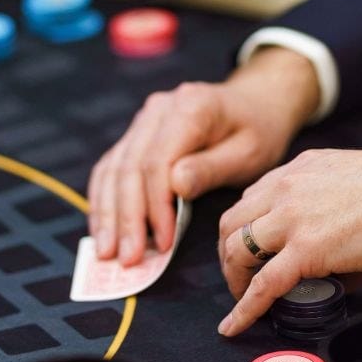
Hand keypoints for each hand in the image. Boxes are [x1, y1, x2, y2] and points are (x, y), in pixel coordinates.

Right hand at [88, 47, 320, 265]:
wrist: (255, 103)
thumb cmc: (258, 132)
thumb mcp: (249, 153)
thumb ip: (212, 168)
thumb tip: (175, 186)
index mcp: (190, 108)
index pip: (157, 162)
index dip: (155, 206)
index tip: (163, 243)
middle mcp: (158, 110)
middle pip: (128, 167)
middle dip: (126, 218)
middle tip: (127, 259)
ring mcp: (142, 120)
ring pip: (112, 169)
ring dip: (108, 214)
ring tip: (107, 253)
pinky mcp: (135, 134)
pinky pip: (111, 168)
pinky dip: (104, 201)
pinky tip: (103, 230)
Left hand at [215, 146, 361, 336]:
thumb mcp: (351, 184)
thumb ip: (330, 213)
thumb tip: (335, 265)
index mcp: (298, 170)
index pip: (251, 198)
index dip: (243, 227)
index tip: (248, 248)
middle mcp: (286, 188)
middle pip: (232, 222)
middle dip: (229, 253)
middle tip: (239, 276)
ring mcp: (292, 218)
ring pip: (238, 250)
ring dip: (234, 278)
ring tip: (242, 299)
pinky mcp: (306, 250)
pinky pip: (263, 285)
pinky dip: (244, 309)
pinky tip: (235, 326)